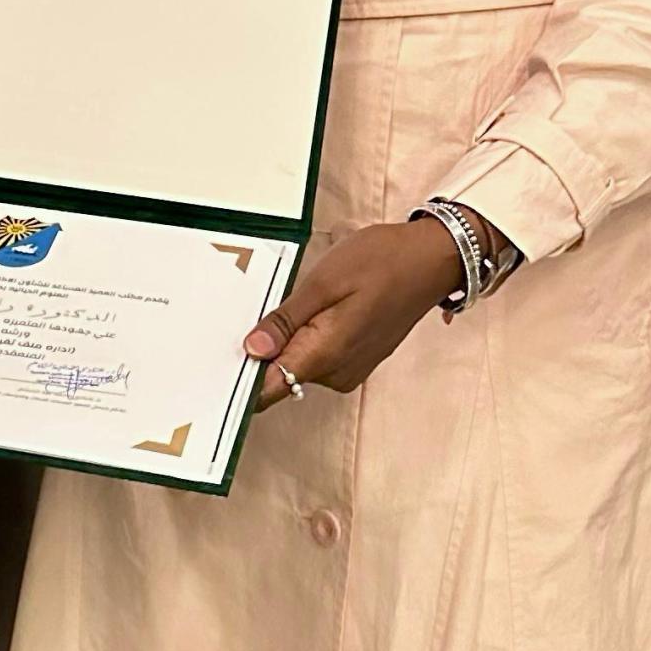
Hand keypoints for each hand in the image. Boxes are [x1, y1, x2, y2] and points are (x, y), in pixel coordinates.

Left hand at [246, 217, 462, 408]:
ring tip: (295, 305)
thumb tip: (253, 349)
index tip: (220, 364)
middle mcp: (336, 373)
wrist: (431, 261)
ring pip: (300, 365)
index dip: (242, 381)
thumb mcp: (324, 281)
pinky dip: (307, 340)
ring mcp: (349, 370)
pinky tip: (312, 311)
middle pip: (281, 376)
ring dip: (288, 341)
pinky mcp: (356, 361)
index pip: (270, 389)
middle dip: (264, 350)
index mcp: (325, 355)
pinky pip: (318, 359)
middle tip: (257, 313)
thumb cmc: (381, 263)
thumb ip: (287, 320)